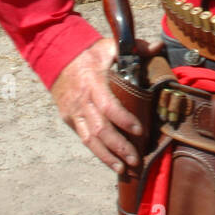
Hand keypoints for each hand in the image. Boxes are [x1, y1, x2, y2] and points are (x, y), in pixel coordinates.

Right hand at [50, 35, 160, 173]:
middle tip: (136, 159)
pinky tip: (111, 162)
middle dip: (119, 146)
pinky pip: (84, 139)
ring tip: (123, 168)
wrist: (56, 58)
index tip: (139, 131)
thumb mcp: (108, 46)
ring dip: (107, 156)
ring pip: (90, 139)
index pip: (109, 106)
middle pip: (100, 129)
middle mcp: (82, 101)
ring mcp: (74, 112)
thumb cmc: (87, 54)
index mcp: (93, 84)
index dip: (124, 120)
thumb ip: (134, 47)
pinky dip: (98, 152)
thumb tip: (158, 46)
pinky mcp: (70, 119)